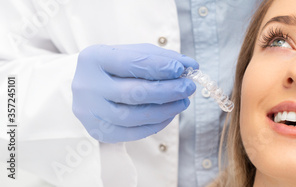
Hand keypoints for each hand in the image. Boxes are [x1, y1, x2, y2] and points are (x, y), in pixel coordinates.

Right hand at [72, 44, 197, 142]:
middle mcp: (87, 85)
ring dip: (165, 110)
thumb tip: (190, 66)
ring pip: (134, 116)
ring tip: (183, 101)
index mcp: (94, 58)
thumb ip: (161, 57)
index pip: (129, 63)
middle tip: (188, 87)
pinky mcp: (97, 130)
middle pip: (134, 92)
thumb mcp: (134, 54)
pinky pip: (132, 133)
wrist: (89, 87)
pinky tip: (170, 115)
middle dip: (167, 90)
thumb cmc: (116, 68)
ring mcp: (90, 111)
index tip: (181, 69)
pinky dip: (156, 124)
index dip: (158, 66)